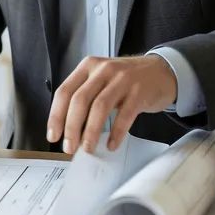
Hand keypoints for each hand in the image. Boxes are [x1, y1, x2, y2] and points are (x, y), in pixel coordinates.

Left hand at [47, 55, 176, 154]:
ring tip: (88, 148)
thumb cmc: (126, 80)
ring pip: (100, 107)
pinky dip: (116, 133)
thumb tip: (69, 129)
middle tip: (69, 147)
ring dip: (90, 131)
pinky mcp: (139, 92)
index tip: (53, 136)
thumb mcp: (101, 79)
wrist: (161, 71)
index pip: (64, 91)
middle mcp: (103, 70)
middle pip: (80, 100)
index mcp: (88, 66)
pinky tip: (111, 144)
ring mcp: (122, 79)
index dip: (56, 116)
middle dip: (71, 127)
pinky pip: (125, 115)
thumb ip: (85, 96)